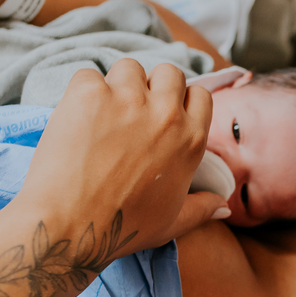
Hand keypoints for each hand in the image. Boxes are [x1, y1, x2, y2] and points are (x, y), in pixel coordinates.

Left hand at [15, 61, 228, 260]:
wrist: (71, 224)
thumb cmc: (123, 228)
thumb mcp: (172, 223)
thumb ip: (201, 209)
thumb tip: (224, 206)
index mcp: (191, 140)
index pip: (200, 95)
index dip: (182, 101)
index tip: (164, 114)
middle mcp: (165, 114)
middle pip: (169, 73)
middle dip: (153, 86)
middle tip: (131, 111)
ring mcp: (127, 99)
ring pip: (129, 68)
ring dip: (118, 84)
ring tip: (103, 113)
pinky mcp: (89, 93)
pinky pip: (89, 75)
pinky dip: (83, 93)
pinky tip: (77, 120)